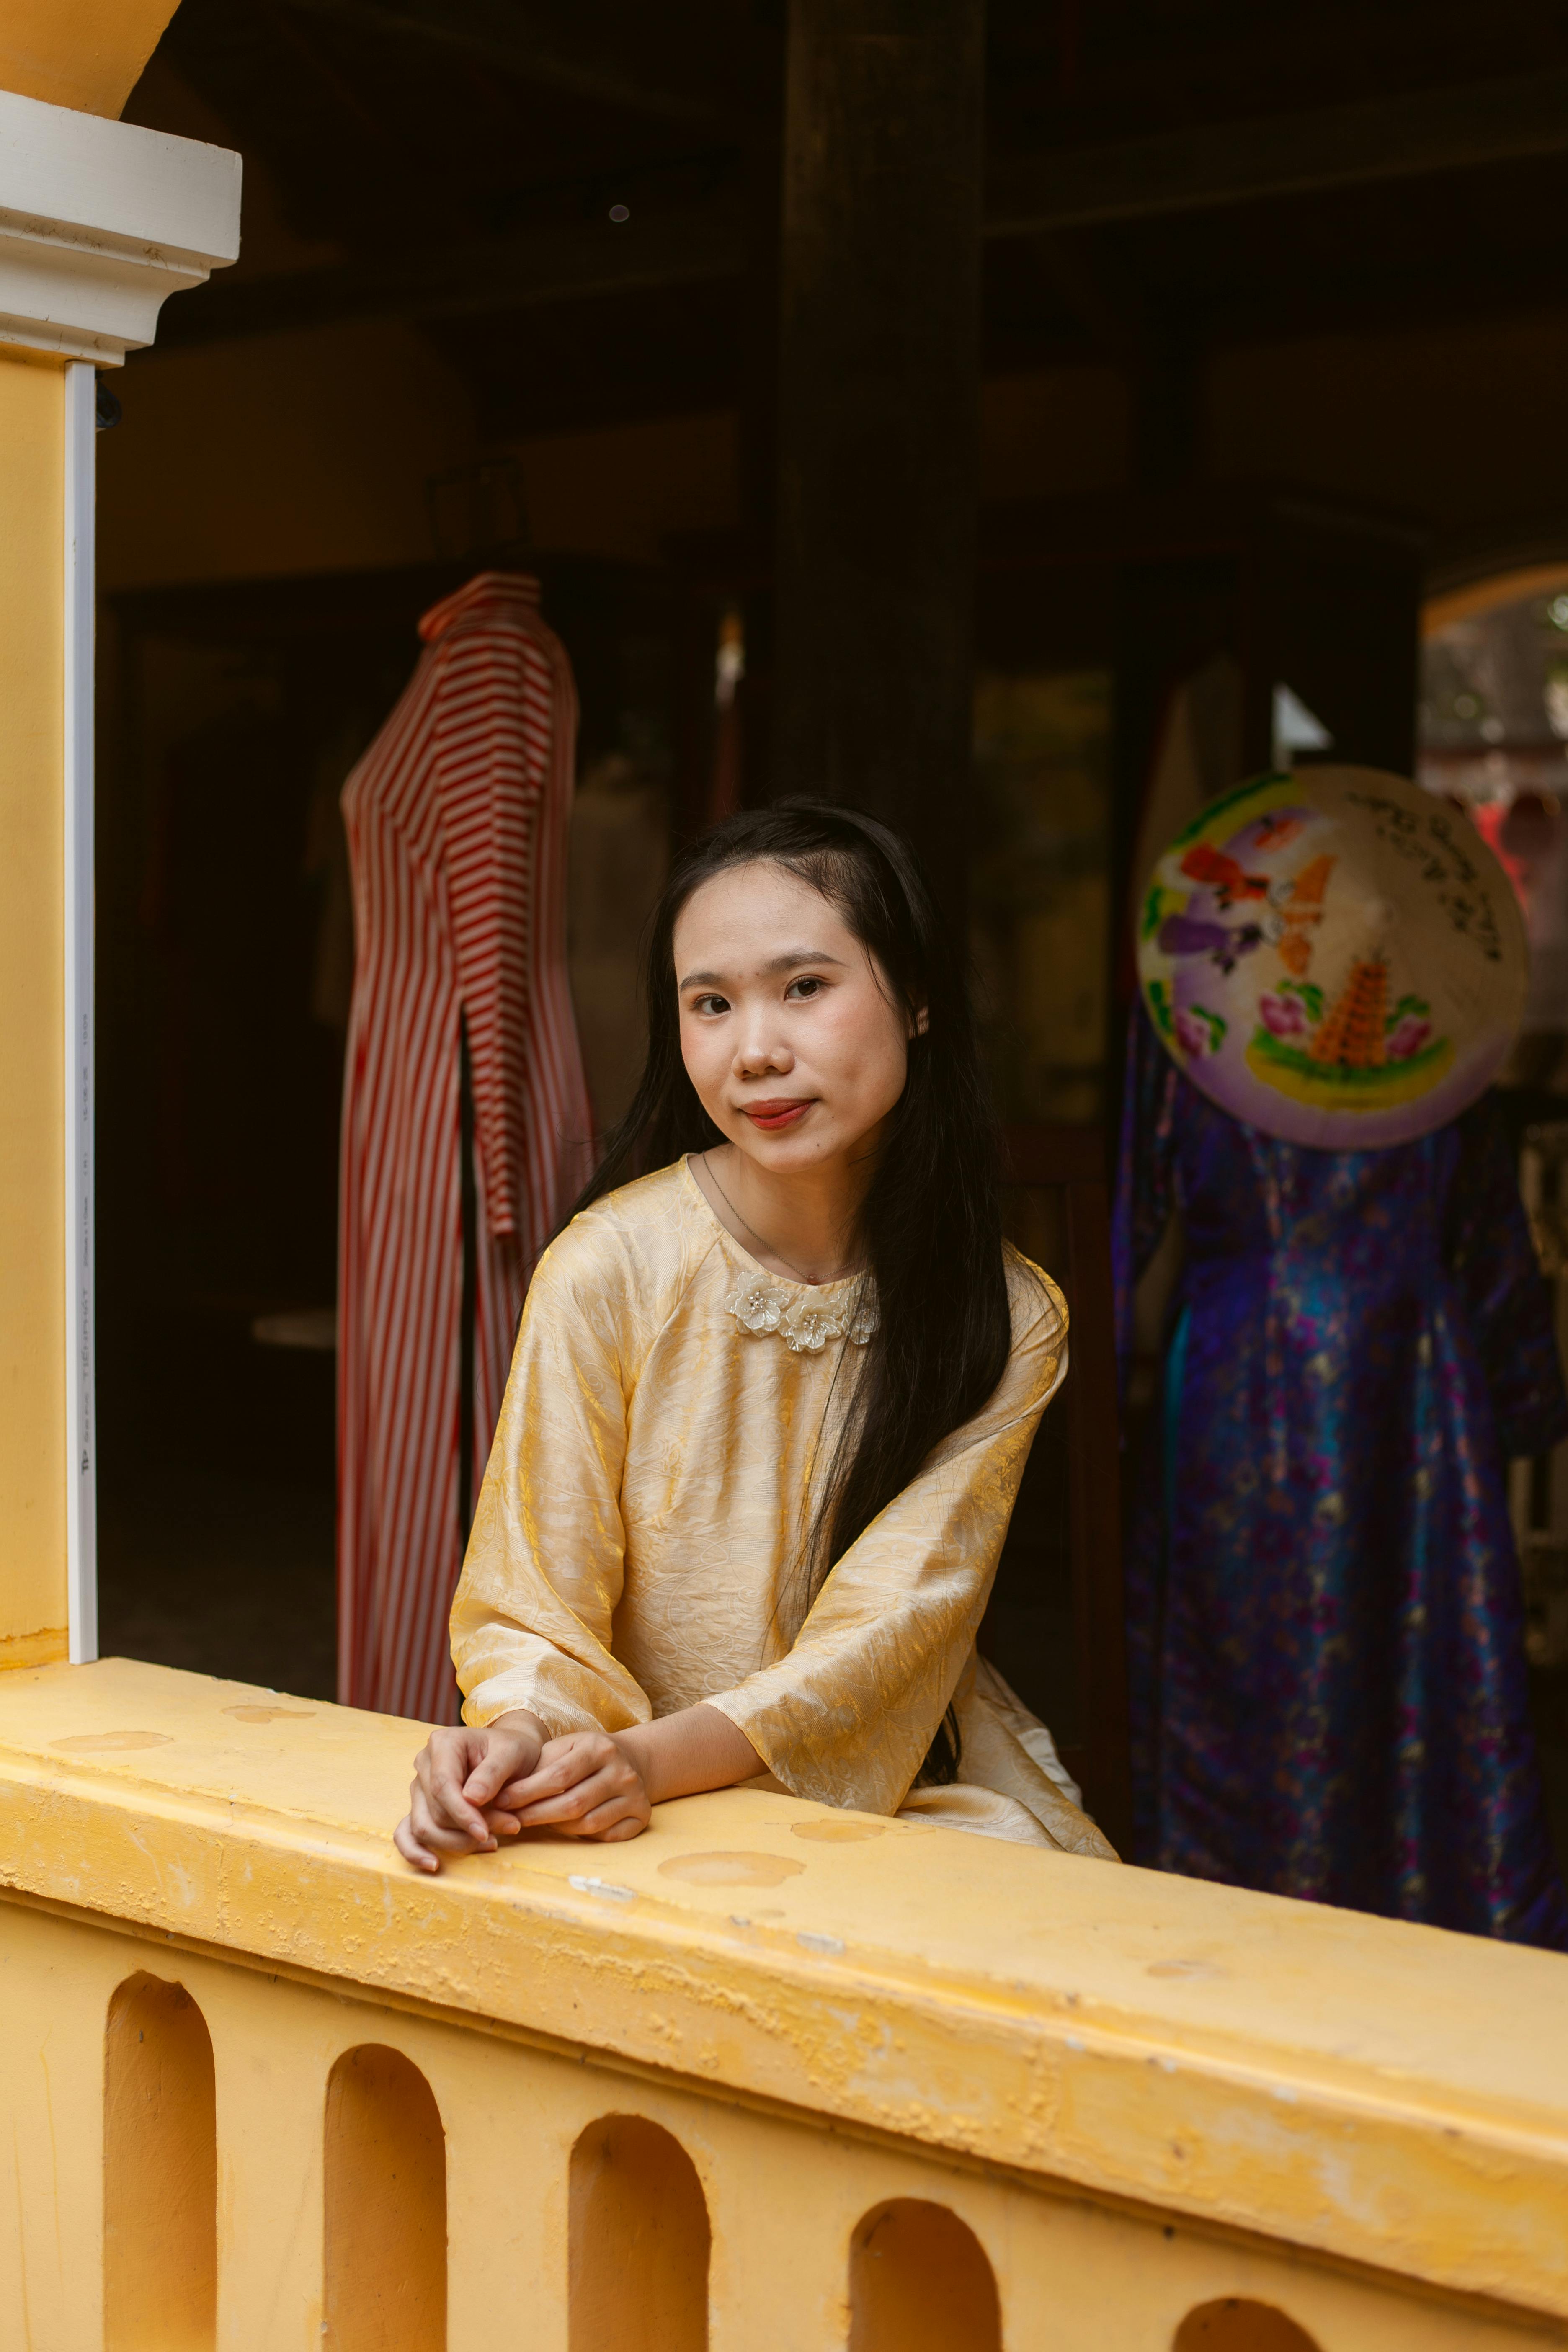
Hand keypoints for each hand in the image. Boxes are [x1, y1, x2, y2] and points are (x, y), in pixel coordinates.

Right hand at [393, 1712, 543, 1873]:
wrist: (510, 1755)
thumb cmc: (512, 1751)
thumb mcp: (513, 1753)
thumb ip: (493, 1772)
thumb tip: (471, 1798)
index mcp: (443, 1743)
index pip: (443, 1785)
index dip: (462, 1814)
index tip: (485, 1833)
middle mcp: (424, 1764)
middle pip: (435, 1810)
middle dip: (469, 1829)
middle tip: (509, 1827)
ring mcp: (419, 1787)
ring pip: (424, 1826)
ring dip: (456, 1842)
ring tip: (493, 1841)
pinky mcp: (420, 1807)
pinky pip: (405, 1833)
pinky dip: (415, 1852)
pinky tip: (434, 1864)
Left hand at [495, 1729, 651, 1842]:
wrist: (631, 1759)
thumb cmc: (584, 1756)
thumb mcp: (563, 1748)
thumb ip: (538, 1767)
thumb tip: (502, 1792)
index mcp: (599, 1748)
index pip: (558, 1776)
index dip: (527, 1792)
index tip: (502, 1802)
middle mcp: (622, 1771)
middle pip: (572, 1804)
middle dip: (536, 1815)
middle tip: (511, 1821)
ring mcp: (635, 1795)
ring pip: (587, 1824)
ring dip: (556, 1828)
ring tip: (537, 1823)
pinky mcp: (642, 1816)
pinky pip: (605, 1836)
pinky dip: (582, 1837)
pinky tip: (567, 1829)